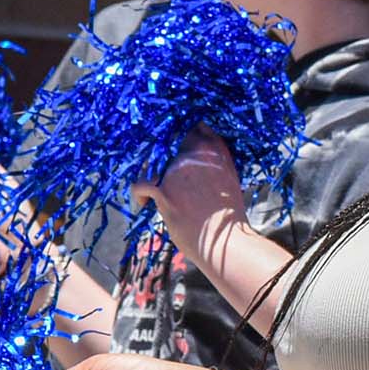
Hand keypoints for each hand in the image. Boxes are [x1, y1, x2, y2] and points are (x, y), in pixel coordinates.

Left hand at [133, 129, 248, 244]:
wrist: (226, 242)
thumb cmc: (229, 215)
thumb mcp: (230, 178)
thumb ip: (216, 160)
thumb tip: (198, 153)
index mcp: (215, 151)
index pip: (193, 128)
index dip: (181, 137)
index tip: (176, 149)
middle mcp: (196, 155)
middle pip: (167, 145)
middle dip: (162, 159)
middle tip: (163, 176)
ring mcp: (179, 172)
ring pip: (150, 164)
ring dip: (151, 177)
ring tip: (155, 193)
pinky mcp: (164, 191)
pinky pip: (139, 184)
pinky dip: (139, 195)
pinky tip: (145, 204)